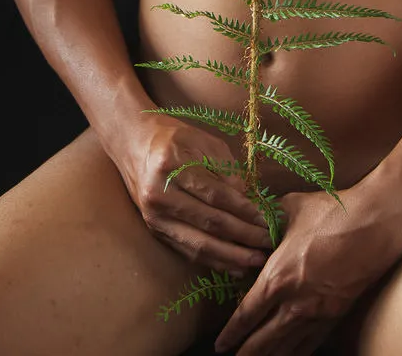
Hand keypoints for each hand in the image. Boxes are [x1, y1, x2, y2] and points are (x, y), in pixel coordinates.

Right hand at [114, 113, 272, 274]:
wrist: (132, 143)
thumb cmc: (172, 137)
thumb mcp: (201, 140)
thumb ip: (226, 168)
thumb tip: (249, 199)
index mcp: (171, 165)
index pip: (215, 195)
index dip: (244, 210)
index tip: (267, 219)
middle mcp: (159, 194)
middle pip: (209, 223)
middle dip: (243, 236)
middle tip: (269, 243)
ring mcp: (154, 216)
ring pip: (198, 244)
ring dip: (231, 256)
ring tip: (257, 261)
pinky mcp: (155, 230)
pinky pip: (187, 251)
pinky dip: (213, 261)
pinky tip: (234, 265)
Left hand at [214, 185, 401, 355]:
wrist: (375, 223)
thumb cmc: (331, 212)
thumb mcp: (290, 207)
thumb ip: (267, 217)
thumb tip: (249, 214)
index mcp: (278, 277)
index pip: (247, 314)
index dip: (232, 332)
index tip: (221, 344)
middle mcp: (295, 303)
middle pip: (263, 340)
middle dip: (246, 353)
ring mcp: (318, 313)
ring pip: (287, 348)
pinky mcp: (337, 314)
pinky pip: (311, 344)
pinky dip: (297, 354)